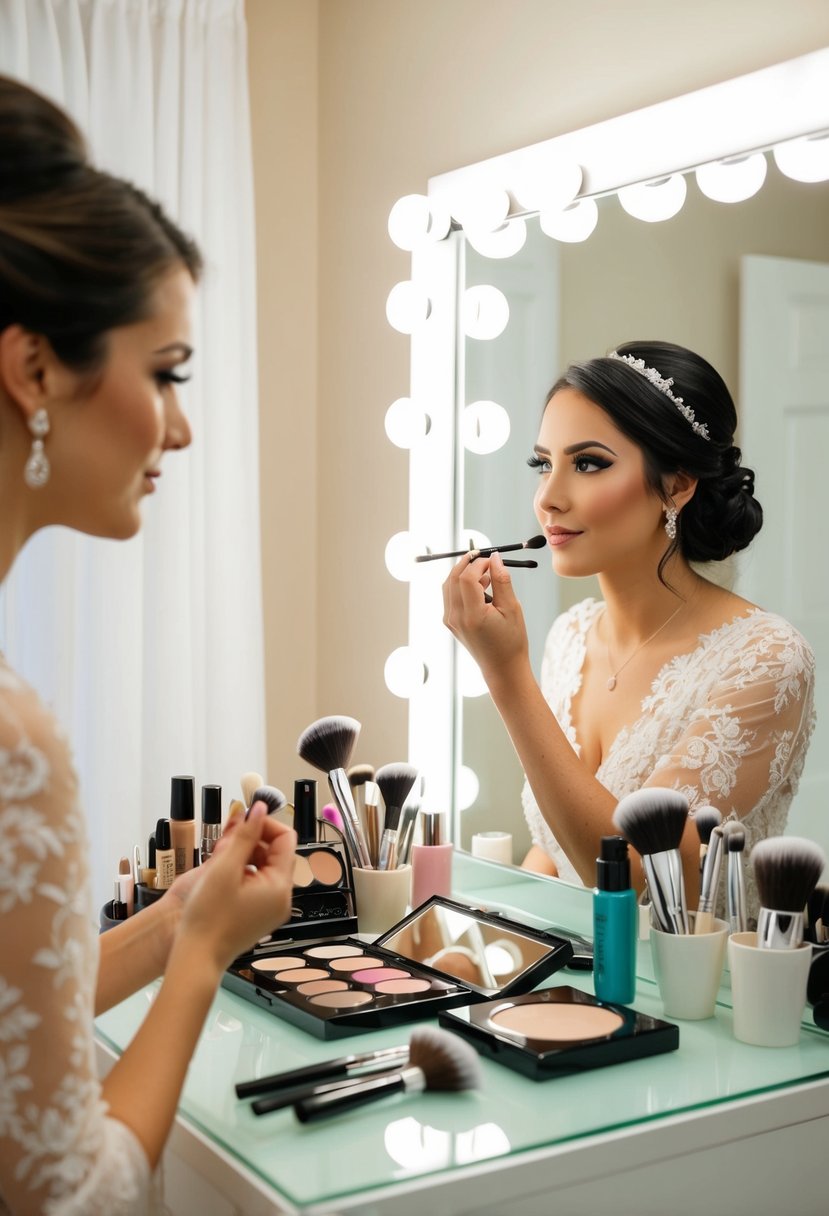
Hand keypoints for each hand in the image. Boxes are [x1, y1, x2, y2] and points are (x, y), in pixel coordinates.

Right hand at [177, 803, 295, 970]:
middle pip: (275, 853)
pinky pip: (256, 883)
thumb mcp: (225, 867)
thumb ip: (244, 835)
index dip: (264, 825)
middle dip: (251, 841)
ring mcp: (271, 909)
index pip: (285, 839)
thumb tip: (260, 808)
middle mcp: (282, 898)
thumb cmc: (208, 915)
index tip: (241, 822)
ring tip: (217, 859)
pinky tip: (219, 876)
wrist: (196, 958)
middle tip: (223, 842)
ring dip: (243, 855)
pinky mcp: (259, 915)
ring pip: (263, 867)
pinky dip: (241, 873)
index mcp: (280, 886)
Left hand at [443, 550, 529, 680]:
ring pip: (448, 586)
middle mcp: (456, 618)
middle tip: (485, 558)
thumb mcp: (512, 608)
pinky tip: (480, 587)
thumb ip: (502, 580)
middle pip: (452, 579)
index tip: (492, 558)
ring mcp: (450, 621)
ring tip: (487, 575)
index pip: (466, 578)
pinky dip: (461, 586)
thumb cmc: (512, 640)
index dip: (478, 563)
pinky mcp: (451, 623)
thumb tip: (495, 557)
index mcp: (472, 615)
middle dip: (467, 563)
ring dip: (464, 574)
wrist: (502, 668)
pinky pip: (450, 596)